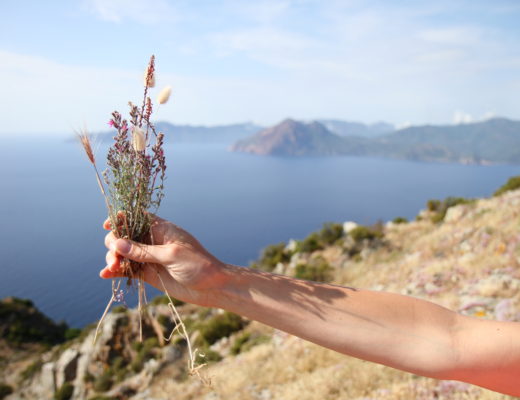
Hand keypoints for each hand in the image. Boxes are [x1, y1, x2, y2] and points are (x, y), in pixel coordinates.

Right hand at [100, 215, 225, 305]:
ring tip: (111, 268)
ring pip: (123, 253)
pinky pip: (127, 270)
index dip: (121, 219)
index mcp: (161, 229)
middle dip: (114, 244)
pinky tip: (105, 275)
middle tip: (114, 257)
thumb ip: (143, 251)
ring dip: (113, 258)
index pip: (136, 218)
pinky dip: (116, 271)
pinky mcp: (148, 274)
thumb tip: (117, 242)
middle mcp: (153, 241)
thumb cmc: (198, 265)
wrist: (212, 287)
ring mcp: (149, 258)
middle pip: (124, 236)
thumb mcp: (171, 255)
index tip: (107, 226)